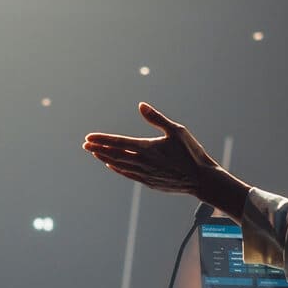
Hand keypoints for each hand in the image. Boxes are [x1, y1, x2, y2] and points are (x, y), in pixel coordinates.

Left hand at [83, 103, 221, 196]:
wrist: (201, 180)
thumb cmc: (191, 153)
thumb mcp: (177, 130)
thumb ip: (157, 118)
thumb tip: (141, 105)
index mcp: (147, 148)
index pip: (118, 142)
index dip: (101, 140)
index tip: (88, 137)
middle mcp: (142, 163)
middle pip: (114, 154)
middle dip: (98, 149)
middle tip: (85, 145)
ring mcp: (144, 175)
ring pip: (119, 165)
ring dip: (106, 158)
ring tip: (95, 153)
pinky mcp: (149, 183)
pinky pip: (128, 175)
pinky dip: (117, 169)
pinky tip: (112, 165)